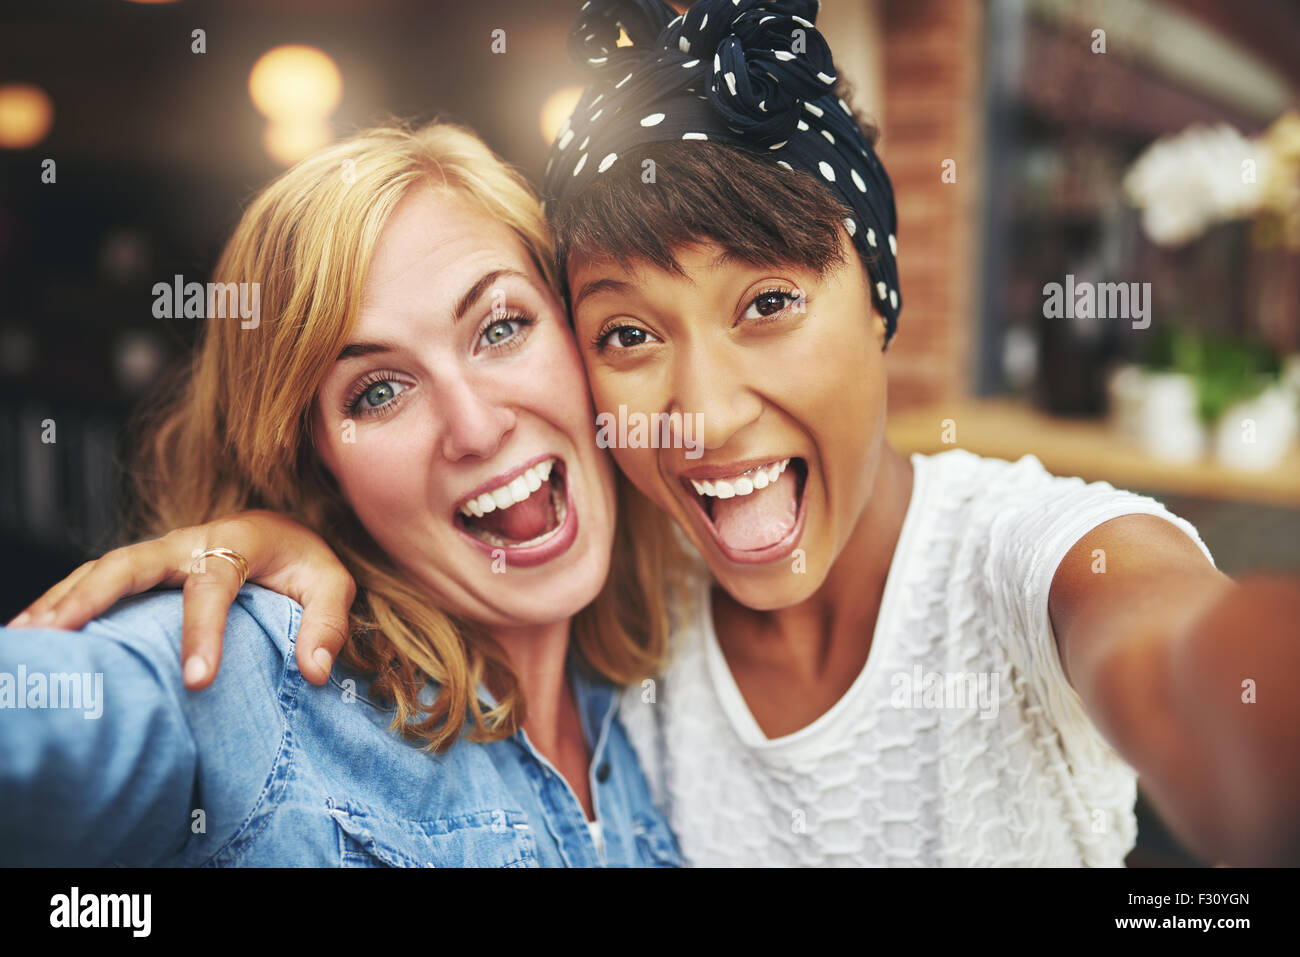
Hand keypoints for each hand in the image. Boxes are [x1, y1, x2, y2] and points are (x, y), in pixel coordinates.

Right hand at [6, 511, 355, 689]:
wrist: (283, 528)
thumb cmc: (305, 561)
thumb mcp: (333, 585)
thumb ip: (328, 623)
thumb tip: (316, 672)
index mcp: (238, 542)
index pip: (214, 585)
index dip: (204, 631)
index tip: (197, 681)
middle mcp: (189, 541)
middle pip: (132, 563)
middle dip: (92, 597)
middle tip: (57, 637)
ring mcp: (159, 552)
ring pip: (103, 569)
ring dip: (63, 600)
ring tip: (27, 639)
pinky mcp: (143, 568)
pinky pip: (96, 579)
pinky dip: (62, 600)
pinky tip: (33, 631)